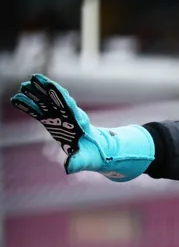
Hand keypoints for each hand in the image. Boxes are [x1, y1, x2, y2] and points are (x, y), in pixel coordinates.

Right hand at [10, 74, 154, 181]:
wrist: (95, 152)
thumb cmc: (93, 156)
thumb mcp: (86, 160)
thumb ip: (77, 162)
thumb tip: (68, 168)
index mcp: (80, 123)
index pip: (69, 107)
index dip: (60, 96)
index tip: (51, 85)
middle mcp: (69, 117)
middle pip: (56, 100)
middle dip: (47, 89)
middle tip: (35, 78)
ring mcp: (59, 118)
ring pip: (46, 103)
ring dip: (36, 94)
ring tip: (24, 85)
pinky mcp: (51, 122)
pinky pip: (38, 112)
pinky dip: (28, 106)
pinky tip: (16, 99)